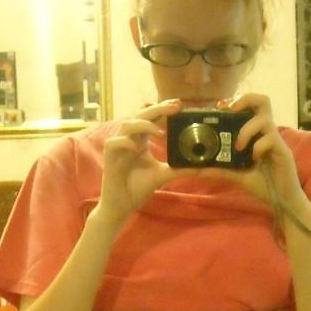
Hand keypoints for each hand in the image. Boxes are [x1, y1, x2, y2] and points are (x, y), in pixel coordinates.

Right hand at [98, 99, 186, 220]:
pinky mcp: (109, 157)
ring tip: (159, 132)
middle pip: (140, 115)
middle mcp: (129, 139)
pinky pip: (114, 143)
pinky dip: (125, 142)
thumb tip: (201, 168)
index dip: (163, 109)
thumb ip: (179, 169)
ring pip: (127, 125)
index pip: (152, 118)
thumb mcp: (162, 175)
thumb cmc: (138, 188)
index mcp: (141, 140)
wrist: (121, 205)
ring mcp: (118, 147)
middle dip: (157, 109)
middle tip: (174, 107)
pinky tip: (137, 148)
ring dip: (143, 125)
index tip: (179, 105)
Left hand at [202, 94, 305, 209]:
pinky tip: (253, 158)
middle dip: (245, 99)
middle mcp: (267, 132)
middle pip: (262, 101)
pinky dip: (258, 146)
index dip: (237, 101)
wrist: (282, 200)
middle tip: (230, 110)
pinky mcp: (283, 151)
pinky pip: (270, 139)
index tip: (220, 106)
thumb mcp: (237, 176)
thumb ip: (219, 170)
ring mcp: (276, 141)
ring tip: (238, 146)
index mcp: (257, 134)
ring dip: (247, 130)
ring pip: (264, 119)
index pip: (251, 107)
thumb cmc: (264, 184)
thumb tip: (196, 170)